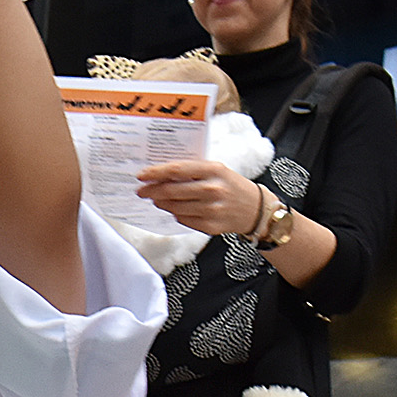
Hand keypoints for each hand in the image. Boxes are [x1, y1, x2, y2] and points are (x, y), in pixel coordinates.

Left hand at [135, 159, 266, 237]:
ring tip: (157, 199)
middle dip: (152, 191)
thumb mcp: (216, 170)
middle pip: (171, 191)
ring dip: (161, 203)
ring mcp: (211, 210)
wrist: (255, 209)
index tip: (142, 175)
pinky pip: (183, 220)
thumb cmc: (231, 186)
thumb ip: (191, 171)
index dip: (156, 173)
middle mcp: (212, 189)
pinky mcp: (210, 226)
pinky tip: (176, 209)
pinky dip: (176, 214)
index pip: (177, 170)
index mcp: (213, 170)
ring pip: (174, 207)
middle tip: (142, 191)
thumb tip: (161, 175)